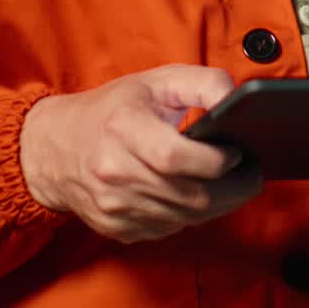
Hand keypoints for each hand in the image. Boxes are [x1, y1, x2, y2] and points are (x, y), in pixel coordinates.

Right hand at [19, 64, 262, 243]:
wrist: (55, 148)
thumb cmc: (112, 109)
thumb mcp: (156, 80)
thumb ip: (202, 82)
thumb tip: (235, 99)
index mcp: (123, 127)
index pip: (175, 157)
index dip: (214, 159)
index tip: (238, 151)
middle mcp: (114, 171)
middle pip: (187, 194)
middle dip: (231, 188)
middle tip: (253, 174)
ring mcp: (114, 206)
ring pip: (183, 216)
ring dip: (217, 204)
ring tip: (235, 183)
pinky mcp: (117, 228)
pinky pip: (169, 228)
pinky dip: (192, 214)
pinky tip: (200, 194)